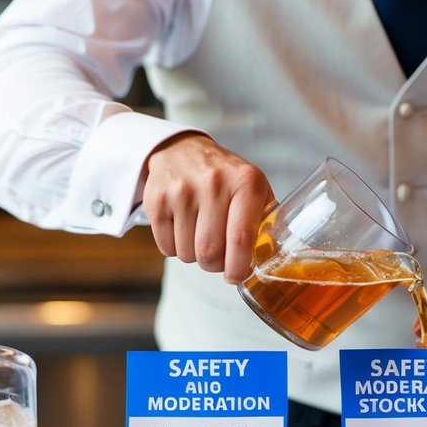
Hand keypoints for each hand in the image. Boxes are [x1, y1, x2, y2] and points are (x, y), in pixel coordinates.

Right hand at [142, 132, 273, 281]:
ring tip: (201, 234)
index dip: (238, 267)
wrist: (182, 150)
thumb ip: (266, 221)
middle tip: (219, 257)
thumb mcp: (254, 187)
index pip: (241, 238)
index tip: (237, 276)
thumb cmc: (225, 177)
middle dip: (215, 265)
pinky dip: (176, 248)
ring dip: (195, 256)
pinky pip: (166, 248)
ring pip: (187, 254)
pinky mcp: (156, 201)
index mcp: (245, 182)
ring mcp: (181, 191)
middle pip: (210, 253)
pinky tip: (183, 228)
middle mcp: (212, 183)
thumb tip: (270, 258)